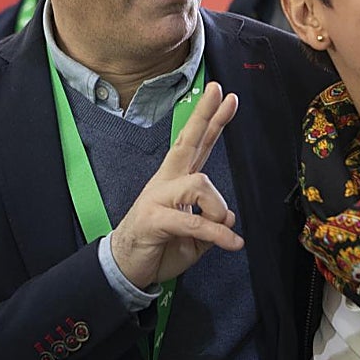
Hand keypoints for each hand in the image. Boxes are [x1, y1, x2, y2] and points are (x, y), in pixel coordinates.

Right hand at [109, 82, 242, 288]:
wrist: (128, 268)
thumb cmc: (160, 246)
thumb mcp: (196, 236)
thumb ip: (213, 223)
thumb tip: (228, 217)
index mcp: (176, 180)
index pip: (197, 144)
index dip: (212, 120)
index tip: (227, 96)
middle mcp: (166, 182)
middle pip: (187, 141)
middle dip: (205, 115)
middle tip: (221, 92)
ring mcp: (157, 197)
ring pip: (199, 184)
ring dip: (218, 209)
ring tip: (224, 228)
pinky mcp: (153, 218)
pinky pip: (193, 222)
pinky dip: (217, 234)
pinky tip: (231, 242)